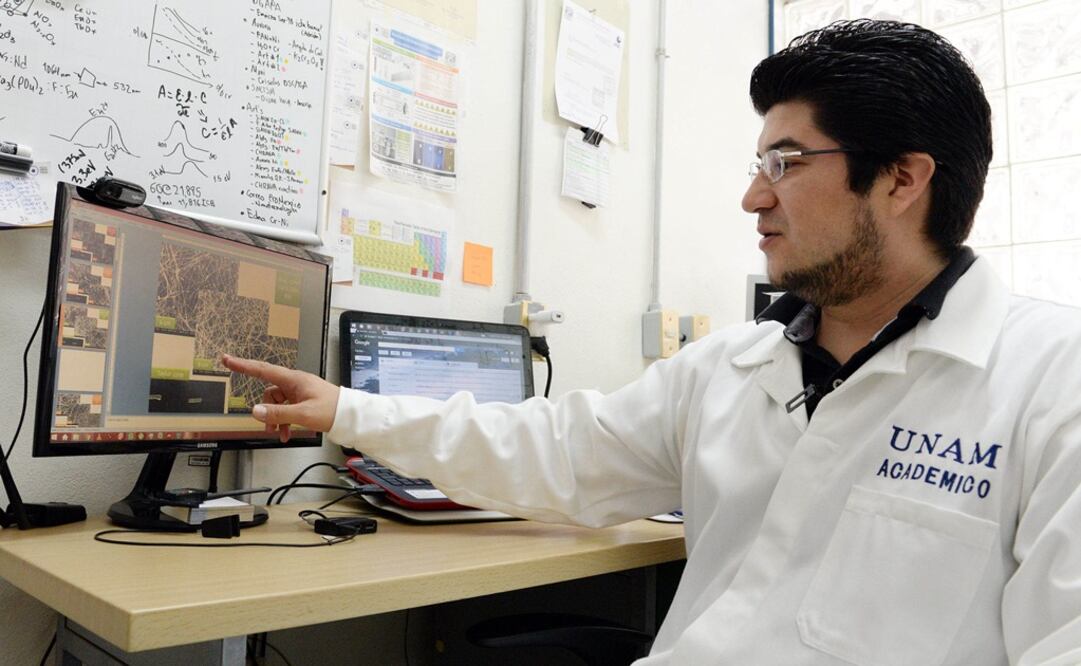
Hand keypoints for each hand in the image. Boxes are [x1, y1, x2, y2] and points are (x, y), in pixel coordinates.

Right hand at [221, 354, 339, 441]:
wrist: (350, 416)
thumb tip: (256, 411)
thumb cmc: (332, 410)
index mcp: (294, 380)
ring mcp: (299, 392)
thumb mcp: (302, 414)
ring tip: (280, 433)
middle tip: (268, 426)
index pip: (263, 370)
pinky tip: (286, 433)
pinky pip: (287, 409)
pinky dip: (284, 421)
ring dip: (276, 418)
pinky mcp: (303, 401)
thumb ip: (277, 413)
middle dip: (267, 410)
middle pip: (269, 392)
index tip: (228, 360)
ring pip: (277, 403)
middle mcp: (295, 383)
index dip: (243, 365)